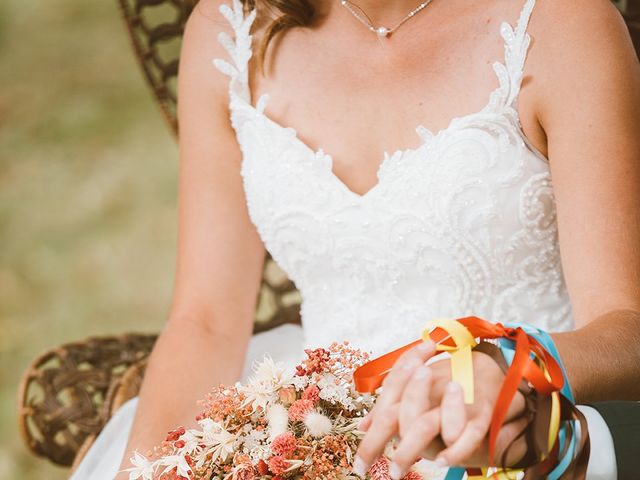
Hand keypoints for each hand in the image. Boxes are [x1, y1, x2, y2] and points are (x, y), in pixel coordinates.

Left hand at [353, 342, 525, 477]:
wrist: (488, 368)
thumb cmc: (446, 384)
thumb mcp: (416, 397)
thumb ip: (390, 410)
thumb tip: (363, 426)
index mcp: (412, 387)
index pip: (384, 412)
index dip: (370, 440)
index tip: (358, 466)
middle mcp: (429, 390)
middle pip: (397, 415)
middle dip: (380, 443)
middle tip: (369, 468)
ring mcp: (454, 399)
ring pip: (425, 424)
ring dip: (408, 449)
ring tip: (396, 471)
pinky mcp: (480, 411)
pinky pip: (466, 432)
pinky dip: (454, 449)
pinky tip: (442, 463)